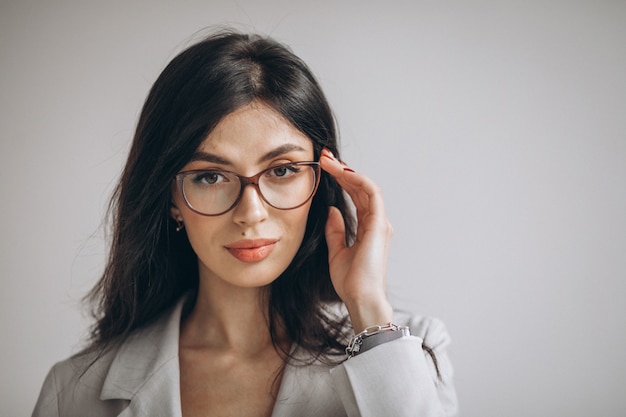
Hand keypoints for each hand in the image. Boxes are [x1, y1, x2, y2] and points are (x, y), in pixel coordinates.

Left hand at [320, 148, 393, 332]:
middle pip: (361, 188)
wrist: (360, 298)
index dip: (342, 180)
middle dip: (343, 171)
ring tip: (329, 161)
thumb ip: (336, 230)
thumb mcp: (336, 251)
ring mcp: (380, 223)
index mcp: (368, 228)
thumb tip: (332, 211)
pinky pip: (371, 195)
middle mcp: (377, 223)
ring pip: (366, 187)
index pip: (356, 196)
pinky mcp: (379, 225)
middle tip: (324, 157)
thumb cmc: (351, 281)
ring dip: (348, 172)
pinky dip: (358, 180)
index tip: (325, 168)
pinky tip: (343, 173)